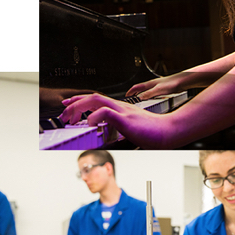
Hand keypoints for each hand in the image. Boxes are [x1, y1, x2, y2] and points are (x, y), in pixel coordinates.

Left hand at [59, 93, 175, 148]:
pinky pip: (106, 113)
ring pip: (96, 100)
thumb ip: (121, 129)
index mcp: (122, 109)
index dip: (80, 102)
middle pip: (93, 97)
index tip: (69, 107)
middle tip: (64, 114)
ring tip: (71, 117)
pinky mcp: (126, 119)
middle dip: (74, 104)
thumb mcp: (133, 128)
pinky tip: (90, 123)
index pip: (97, 99)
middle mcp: (121, 107)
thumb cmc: (155, 132)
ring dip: (79, 107)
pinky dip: (94, 116)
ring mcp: (123, 111)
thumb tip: (111, 137)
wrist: (170, 131)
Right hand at [126, 72, 189, 100]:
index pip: (136, 87)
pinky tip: (152, 101)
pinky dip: (149, 97)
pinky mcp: (163, 89)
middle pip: (140, 89)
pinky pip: (153, 93)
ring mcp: (158, 86)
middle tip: (131, 99)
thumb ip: (148, 94)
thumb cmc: (173, 83)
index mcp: (149, 84)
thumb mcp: (158, 90)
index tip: (126, 96)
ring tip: (140, 101)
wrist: (183, 81)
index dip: (130, 92)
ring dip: (142, 95)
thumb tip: (139, 98)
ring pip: (147, 91)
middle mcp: (153, 84)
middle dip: (135, 94)